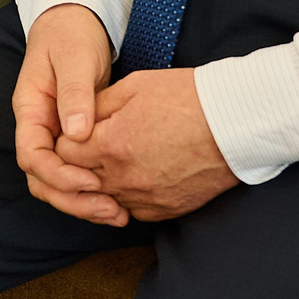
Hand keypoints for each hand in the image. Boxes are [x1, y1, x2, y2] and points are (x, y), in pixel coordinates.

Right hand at [12, 4, 126, 225]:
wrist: (75, 20)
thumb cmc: (70, 33)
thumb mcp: (74, 58)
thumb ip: (74, 94)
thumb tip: (75, 134)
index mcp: (30, 110)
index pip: (32, 156)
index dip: (58, 175)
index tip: (91, 180)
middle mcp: (39, 128)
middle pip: (42, 179)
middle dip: (72, 200)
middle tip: (109, 210)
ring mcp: (55, 134)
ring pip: (58, 182)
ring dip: (84, 201)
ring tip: (118, 213)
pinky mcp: (75, 138)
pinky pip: (78, 171)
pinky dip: (95, 189)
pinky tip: (121, 197)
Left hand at [57, 67, 238, 222]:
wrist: (235, 124)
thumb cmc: (187, 98)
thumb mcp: (134, 87)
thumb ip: (98, 106)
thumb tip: (78, 120)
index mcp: (111, 145)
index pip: (63, 153)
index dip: (67, 140)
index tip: (80, 131)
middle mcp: (123, 179)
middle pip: (79, 180)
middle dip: (80, 163)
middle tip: (95, 145)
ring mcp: (145, 199)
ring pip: (104, 198)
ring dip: (104, 181)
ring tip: (121, 157)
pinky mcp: (165, 211)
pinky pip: (133, 209)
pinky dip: (130, 195)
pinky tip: (141, 174)